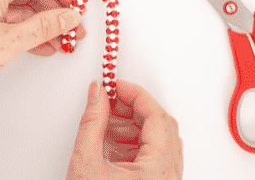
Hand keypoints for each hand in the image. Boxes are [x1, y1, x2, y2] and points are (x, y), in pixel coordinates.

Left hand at [0, 0, 85, 97]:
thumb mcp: (8, 42)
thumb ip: (45, 26)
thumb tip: (70, 17)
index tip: (77, 8)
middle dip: (54, 9)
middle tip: (71, 30)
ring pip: (15, 1)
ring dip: (38, 20)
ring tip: (58, 42)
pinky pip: (1, 12)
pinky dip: (19, 26)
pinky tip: (35, 44)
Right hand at [67, 79, 183, 179]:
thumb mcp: (87, 162)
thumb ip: (92, 121)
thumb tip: (97, 94)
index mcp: (158, 170)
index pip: (156, 116)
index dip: (135, 94)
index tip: (116, 84)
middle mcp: (168, 175)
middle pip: (159, 125)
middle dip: (132, 108)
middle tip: (109, 97)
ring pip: (156, 139)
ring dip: (131, 124)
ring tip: (105, 118)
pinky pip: (151, 154)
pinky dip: (132, 141)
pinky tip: (111, 138)